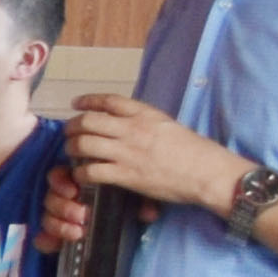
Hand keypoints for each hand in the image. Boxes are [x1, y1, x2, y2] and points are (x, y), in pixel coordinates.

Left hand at [57, 90, 247, 218]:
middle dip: (73, 126)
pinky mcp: (126, 174)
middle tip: (69, 133)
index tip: (76, 104)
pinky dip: (81, 173)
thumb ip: (146, 124)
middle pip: (89, 121)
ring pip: (84, 144)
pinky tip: (81, 175)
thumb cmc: (196, 151)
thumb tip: (128, 127)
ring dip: (72, 148)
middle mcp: (133, 129)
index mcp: (146, 114)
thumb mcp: (169, 126)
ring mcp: (128, 152)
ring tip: (72, 153)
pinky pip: (92, 170)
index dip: (88, 100)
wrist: (208, 173)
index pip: (109, 101)